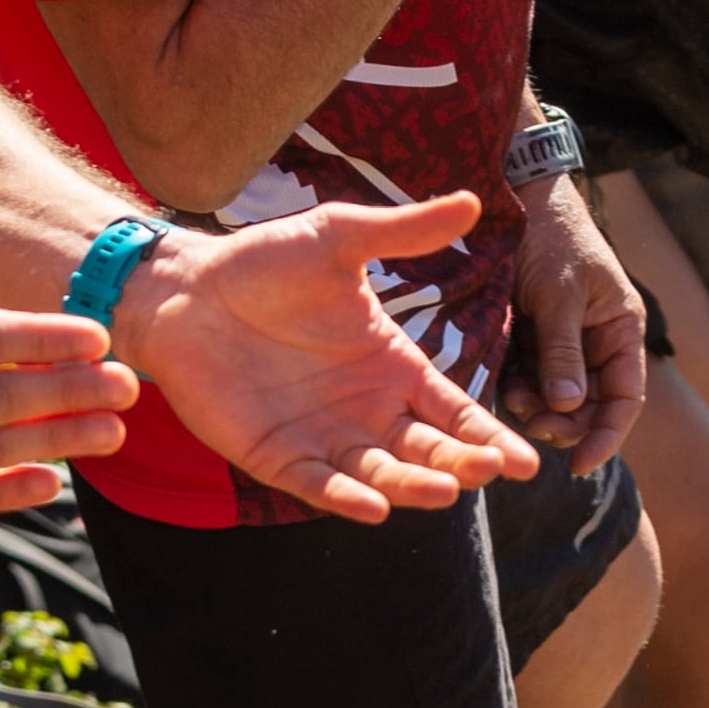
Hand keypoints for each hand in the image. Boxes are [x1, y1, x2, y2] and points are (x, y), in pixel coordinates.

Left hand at [113, 194, 537, 520]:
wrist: (183, 291)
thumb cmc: (264, 262)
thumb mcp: (340, 238)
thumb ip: (404, 232)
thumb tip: (473, 201)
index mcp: (392, 366)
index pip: (452, 410)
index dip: (487, 434)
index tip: (525, 462)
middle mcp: (366, 410)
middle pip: (426, 449)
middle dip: (461, 463)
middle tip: (490, 469)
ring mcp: (321, 437)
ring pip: (379, 474)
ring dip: (411, 486)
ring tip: (444, 489)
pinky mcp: (273, 455)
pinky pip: (314, 484)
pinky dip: (343, 498)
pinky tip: (371, 506)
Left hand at [502, 181, 645, 473]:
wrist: (520, 198)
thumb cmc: (554, 239)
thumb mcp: (561, 293)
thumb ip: (563, 350)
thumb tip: (569, 406)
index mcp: (620, 330)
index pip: (625, 398)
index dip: (607, 435)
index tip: (579, 466)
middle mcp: (595, 342)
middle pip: (589, 405)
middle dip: (564, 422)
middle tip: (532, 424)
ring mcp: (562, 342)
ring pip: (554, 397)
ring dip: (535, 407)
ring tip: (513, 399)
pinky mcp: (529, 338)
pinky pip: (526, 377)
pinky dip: (515, 387)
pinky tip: (500, 386)